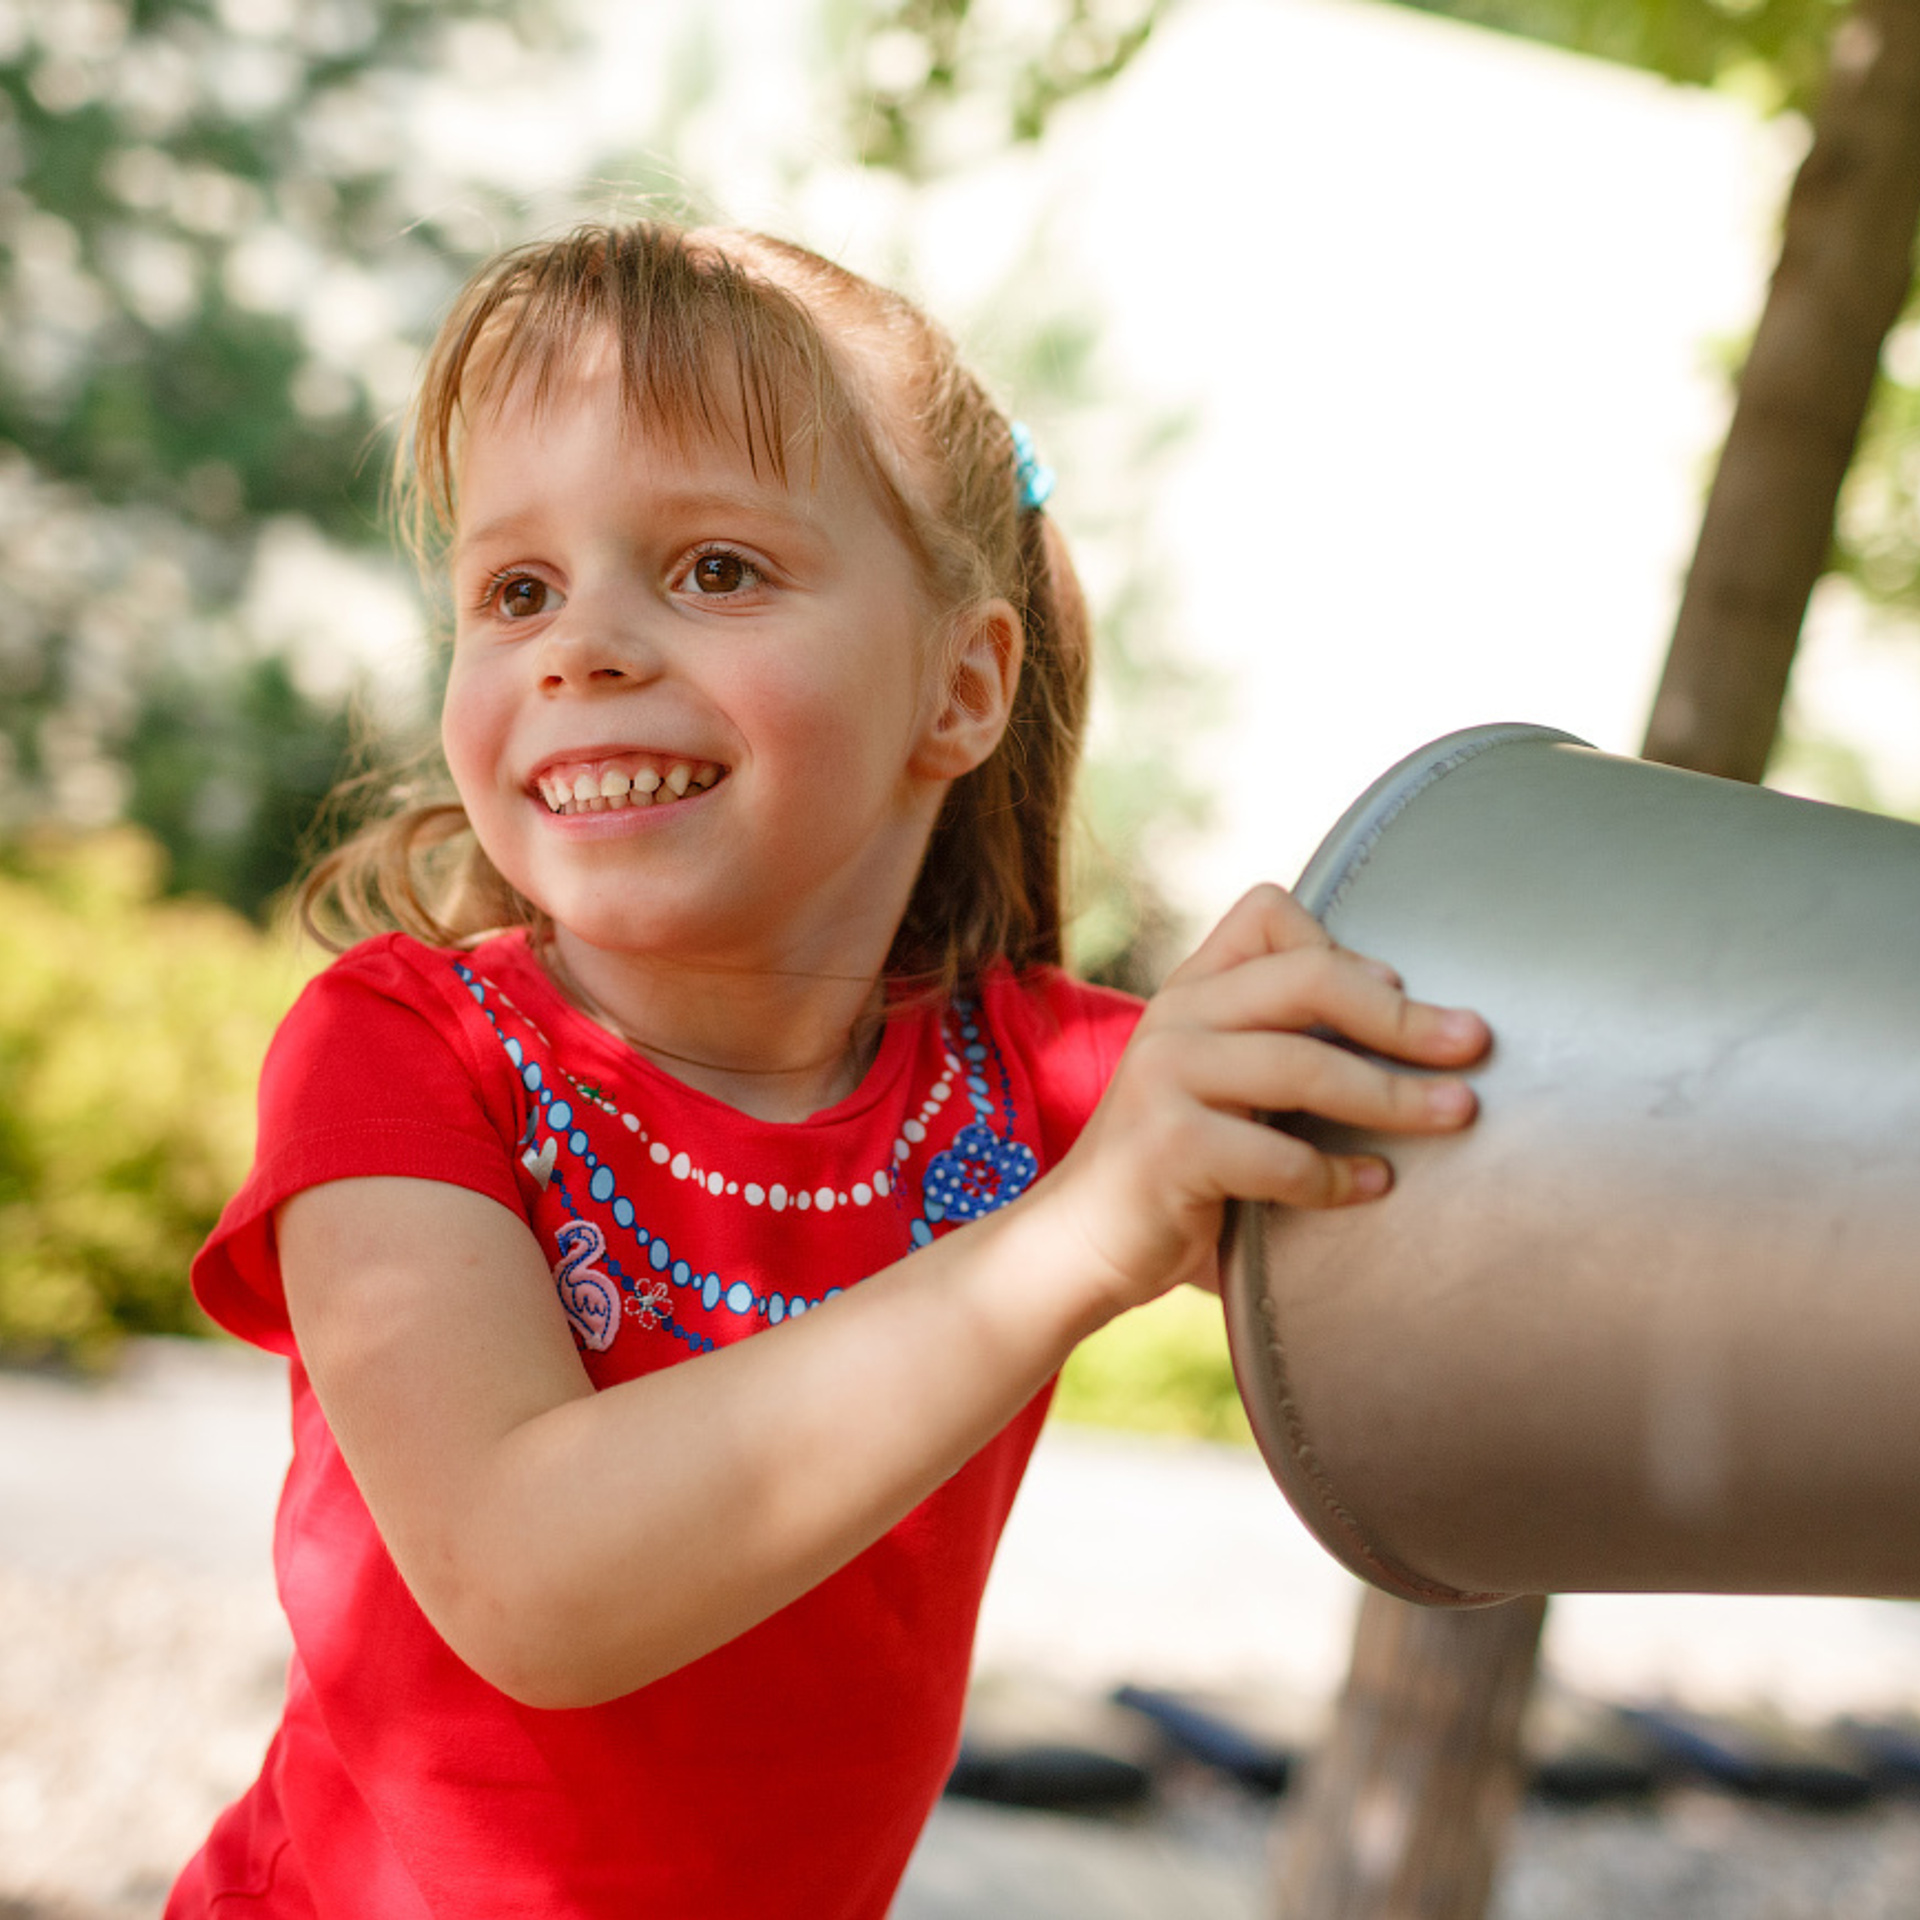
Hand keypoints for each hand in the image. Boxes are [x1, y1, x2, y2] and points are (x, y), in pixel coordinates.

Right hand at [1043, 883, 1487, 1316]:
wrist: (1078, 1243)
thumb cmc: (1176, 1170)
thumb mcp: (1219, 1085)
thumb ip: (1281, 1049)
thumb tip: (1420, 1035)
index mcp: (1191, 991)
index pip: (1269, 916)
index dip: (1343, 946)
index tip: (1400, 990)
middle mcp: (1174, 1017)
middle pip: (1308, 978)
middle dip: (1402, 1015)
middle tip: (1473, 1044)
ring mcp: (1164, 1076)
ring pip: (1303, 1065)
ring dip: (1394, 1095)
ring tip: (1457, 1115)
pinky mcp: (1168, 1146)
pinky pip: (1279, 1155)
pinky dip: (1339, 1177)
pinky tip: (1374, 1188)